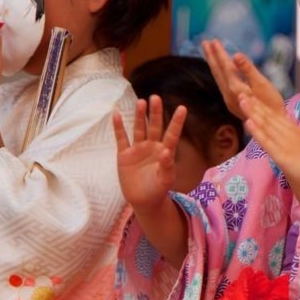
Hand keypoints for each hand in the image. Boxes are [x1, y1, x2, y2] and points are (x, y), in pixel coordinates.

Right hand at [112, 95, 186, 213]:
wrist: (143, 201)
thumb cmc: (158, 190)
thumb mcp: (165, 179)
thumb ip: (167, 166)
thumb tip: (166, 151)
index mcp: (165, 151)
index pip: (172, 134)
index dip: (177, 122)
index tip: (182, 108)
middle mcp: (152, 146)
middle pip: (154, 126)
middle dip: (155, 113)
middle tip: (155, 98)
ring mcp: (138, 149)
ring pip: (139, 129)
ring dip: (139, 116)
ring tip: (141, 102)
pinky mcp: (124, 154)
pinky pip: (121, 138)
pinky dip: (119, 127)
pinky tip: (116, 114)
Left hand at [201, 39, 282, 118]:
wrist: (272, 127)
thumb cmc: (271, 104)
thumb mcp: (262, 85)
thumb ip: (248, 70)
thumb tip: (236, 55)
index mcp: (235, 87)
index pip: (224, 66)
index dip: (219, 52)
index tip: (213, 40)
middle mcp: (228, 94)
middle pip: (217, 71)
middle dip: (211, 56)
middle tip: (204, 42)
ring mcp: (229, 100)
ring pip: (218, 78)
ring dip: (213, 64)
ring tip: (209, 52)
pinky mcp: (232, 104)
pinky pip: (222, 84)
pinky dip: (219, 73)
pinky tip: (220, 70)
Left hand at [239, 93, 299, 196]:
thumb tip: (295, 149)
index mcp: (299, 133)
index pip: (279, 118)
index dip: (265, 108)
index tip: (255, 98)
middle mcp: (291, 134)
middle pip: (270, 117)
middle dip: (256, 105)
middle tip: (243, 93)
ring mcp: (286, 143)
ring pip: (266, 125)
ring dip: (253, 112)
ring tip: (241, 100)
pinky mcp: (281, 155)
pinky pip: (266, 141)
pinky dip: (256, 130)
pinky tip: (247, 121)